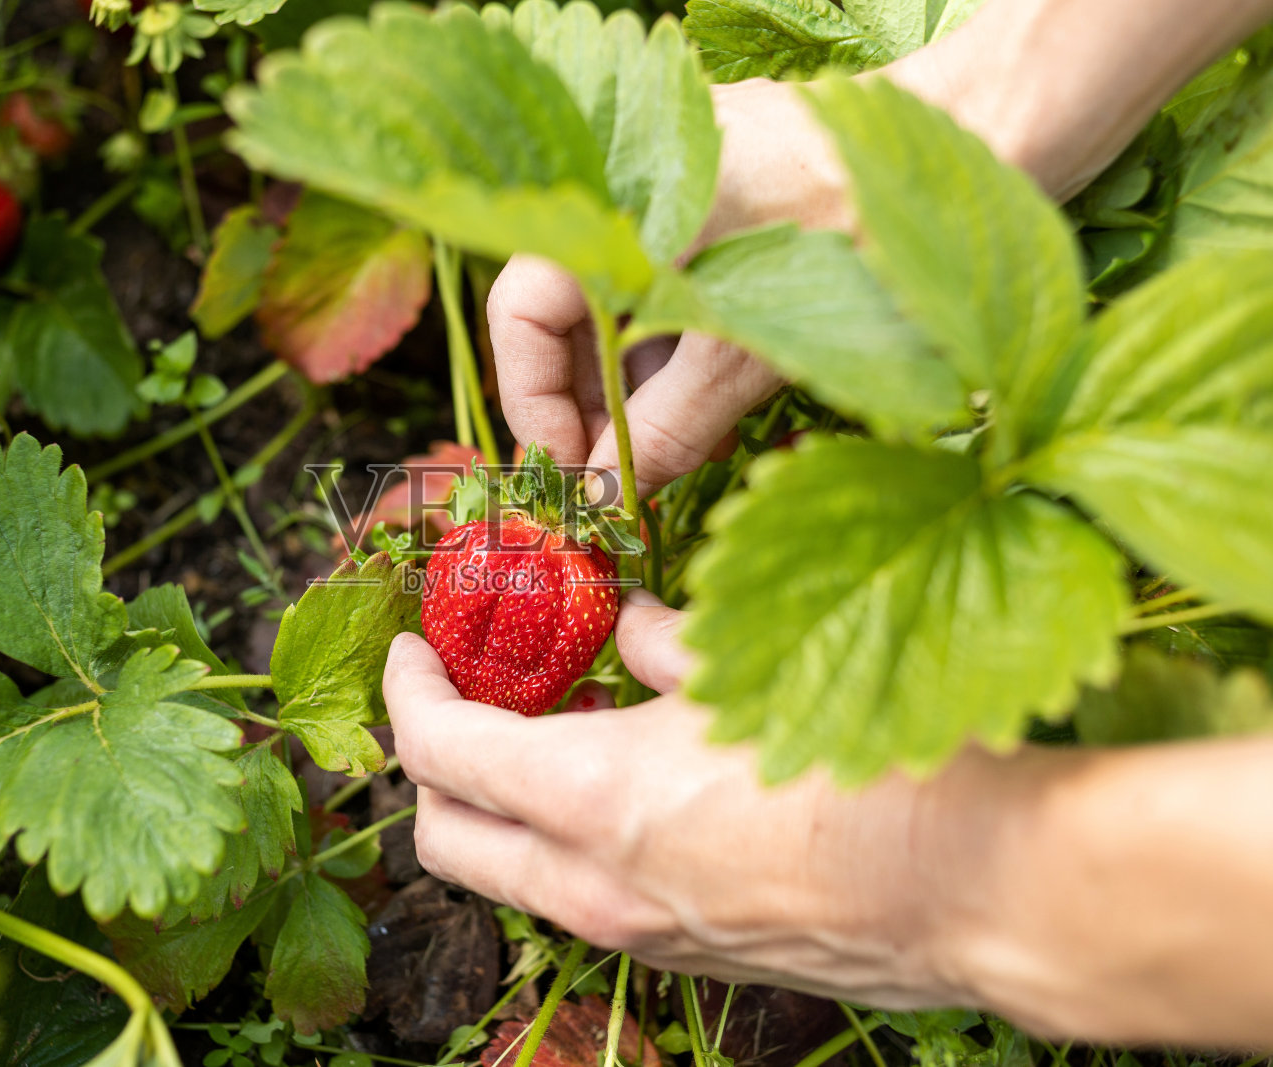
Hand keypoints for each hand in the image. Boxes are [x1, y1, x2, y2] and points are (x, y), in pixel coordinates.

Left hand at [383, 589, 989, 1007]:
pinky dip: (561, 842)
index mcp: (593, 802)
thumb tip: (632, 627)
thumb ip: (665, 644)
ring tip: (547, 728)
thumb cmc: (878, 768)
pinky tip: (622, 783)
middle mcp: (593, 886)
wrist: (991, 892)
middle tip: (456, 695)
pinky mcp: (684, 958)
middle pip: (446, 837)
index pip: (440, 749)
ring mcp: (637, 936)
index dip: (409, 690)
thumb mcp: (752, 675)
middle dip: (428, 765)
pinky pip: (579, 898)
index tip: (413, 647)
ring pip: (510, 876)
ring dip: (498, 807)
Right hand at [487, 77, 851, 499]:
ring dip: (638, 394)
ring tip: (678, 459)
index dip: (534, 404)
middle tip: (622, 484)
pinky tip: (710, 415)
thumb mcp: (750, 353)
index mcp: (612, 207)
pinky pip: (670, 290)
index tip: (572, 476)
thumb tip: (604, 498)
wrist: (979, 140)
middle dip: (588, 409)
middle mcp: (627, 191)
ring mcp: (674, 195)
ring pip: (620, 309)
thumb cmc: (860, 235)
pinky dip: (680, 356)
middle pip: (564, 316)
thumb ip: (665, 429)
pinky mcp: (723, 209)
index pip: (519, 314)